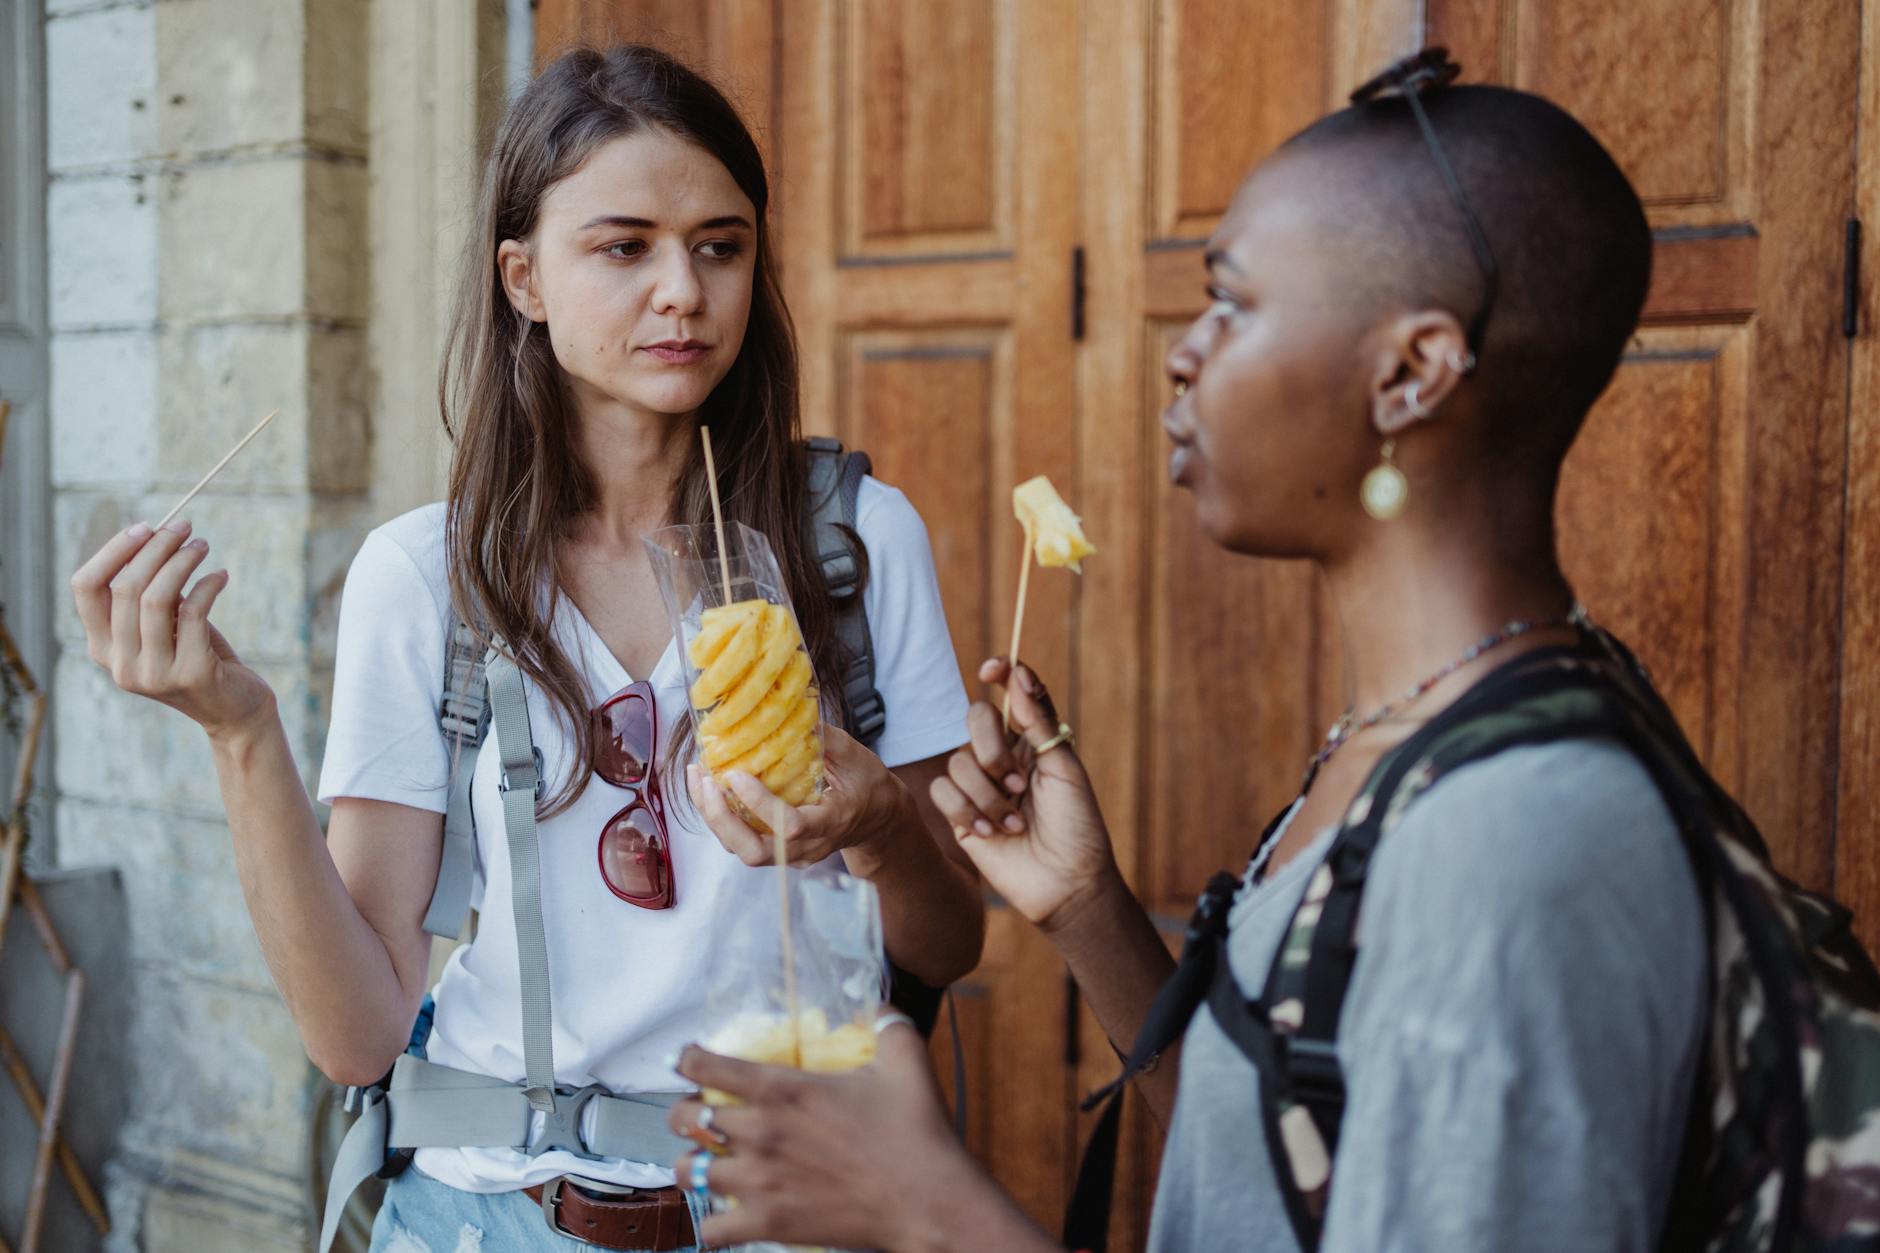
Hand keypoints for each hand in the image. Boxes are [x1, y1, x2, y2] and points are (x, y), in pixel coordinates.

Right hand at [70, 520, 274, 739]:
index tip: (145, 527)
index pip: (85, 588)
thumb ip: (149, 593)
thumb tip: (153, 536)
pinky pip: (194, 611)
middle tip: (185, 527)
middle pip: (125, 587)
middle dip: (156, 548)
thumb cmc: (197, 656)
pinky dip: (209, 585)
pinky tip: (221, 576)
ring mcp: (152, 673)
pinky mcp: (189, 673)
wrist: (234, 710)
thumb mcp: (165, 625)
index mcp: (102, 648)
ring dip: (183, 561)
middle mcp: (119, 664)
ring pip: (156, 597)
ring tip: (202, 546)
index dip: (113, 551)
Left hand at [669, 1022, 1014, 1251]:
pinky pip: (713, 1230)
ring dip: (693, 1166)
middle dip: (683, 1115)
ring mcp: (760, 1181)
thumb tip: (880, 1005)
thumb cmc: (915, 1131)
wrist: (926, 1200)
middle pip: (684, 1118)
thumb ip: (887, 1025)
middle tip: (696, 1117)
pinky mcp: (769, 1223)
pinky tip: (727, 1217)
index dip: (688, 1059)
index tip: (688, 1060)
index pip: (706, 1066)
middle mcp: (760, 1132)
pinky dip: (714, 1225)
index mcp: (783, 1089)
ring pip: (688, 1173)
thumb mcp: (905, 1060)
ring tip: (706, 1166)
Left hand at [686, 723, 912, 866]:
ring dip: (713, 817)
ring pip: (742, 850)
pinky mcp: (778, 852)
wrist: (877, 819)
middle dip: (722, 819)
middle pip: (755, 852)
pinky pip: (741, 842)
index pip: (791, 827)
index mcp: (832, 823)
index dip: (761, 805)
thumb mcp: (855, 756)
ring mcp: (791, 856)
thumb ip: (824, 737)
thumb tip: (790, 711)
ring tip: (699, 777)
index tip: (737, 775)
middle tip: (707, 780)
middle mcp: (808, 848)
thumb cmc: (868, 785)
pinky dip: (719, 817)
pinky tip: (708, 786)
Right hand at [930, 658, 1119, 931]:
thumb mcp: (1065, 770)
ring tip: (1014, 824)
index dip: (1000, 672)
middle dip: (992, 750)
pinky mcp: (961, 815)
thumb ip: (1039, 722)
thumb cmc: (1077, 827)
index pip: (1011, 693)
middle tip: (1017, 784)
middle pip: (975, 718)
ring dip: (987, 795)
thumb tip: (1019, 676)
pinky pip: (943, 792)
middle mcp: (1004, 758)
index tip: (991, 669)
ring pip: (957, 761)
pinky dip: (966, 811)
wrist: (1066, 884)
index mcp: (1033, 741)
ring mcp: (980, 786)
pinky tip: (990, 834)